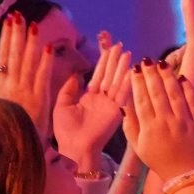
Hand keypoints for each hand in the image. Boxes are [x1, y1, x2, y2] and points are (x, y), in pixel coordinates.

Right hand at [0, 13, 57, 138]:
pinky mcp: (38, 98)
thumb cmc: (5, 122)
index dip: (7, 37)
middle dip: (17, 33)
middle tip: (19, 15)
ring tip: (33, 24)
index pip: (3, 55)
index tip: (9, 21)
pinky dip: (45, 60)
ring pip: (27, 61)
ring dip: (30, 41)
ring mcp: (23, 90)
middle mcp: (8, 85)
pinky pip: (42, 75)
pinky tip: (49, 46)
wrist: (13, 145)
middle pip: (13, 54)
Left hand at [51, 34, 135, 167]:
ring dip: (122, 68)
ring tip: (127, 53)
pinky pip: (123, 94)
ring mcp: (111, 105)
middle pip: (110, 75)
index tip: (108, 48)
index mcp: (89, 97)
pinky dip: (127, 82)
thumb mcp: (62, 105)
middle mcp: (102, 99)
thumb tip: (76, 74)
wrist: (74, 148)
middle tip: (120, 45)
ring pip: (117, 82)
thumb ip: (69, 89)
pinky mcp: (117, 111)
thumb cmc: (65, 130)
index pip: (98, 75)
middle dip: (115, 60)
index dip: (103, 62)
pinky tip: (131, 71)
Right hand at [122, 61, 193, 184]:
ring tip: (162, 63)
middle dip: (151, 74)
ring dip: (168, 76)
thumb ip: (130, 125)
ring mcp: (185, 121)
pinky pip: (193, 101)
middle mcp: (166, 122)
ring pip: (175, 93)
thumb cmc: (161, 161)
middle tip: (146, 60)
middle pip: (157, 93)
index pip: (141, 99)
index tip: (134, 69)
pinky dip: (187, 88)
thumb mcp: (139, 147)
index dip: (137, 82)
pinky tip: (181, 77)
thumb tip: (124, 105)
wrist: (190, 175)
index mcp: (149, 128)